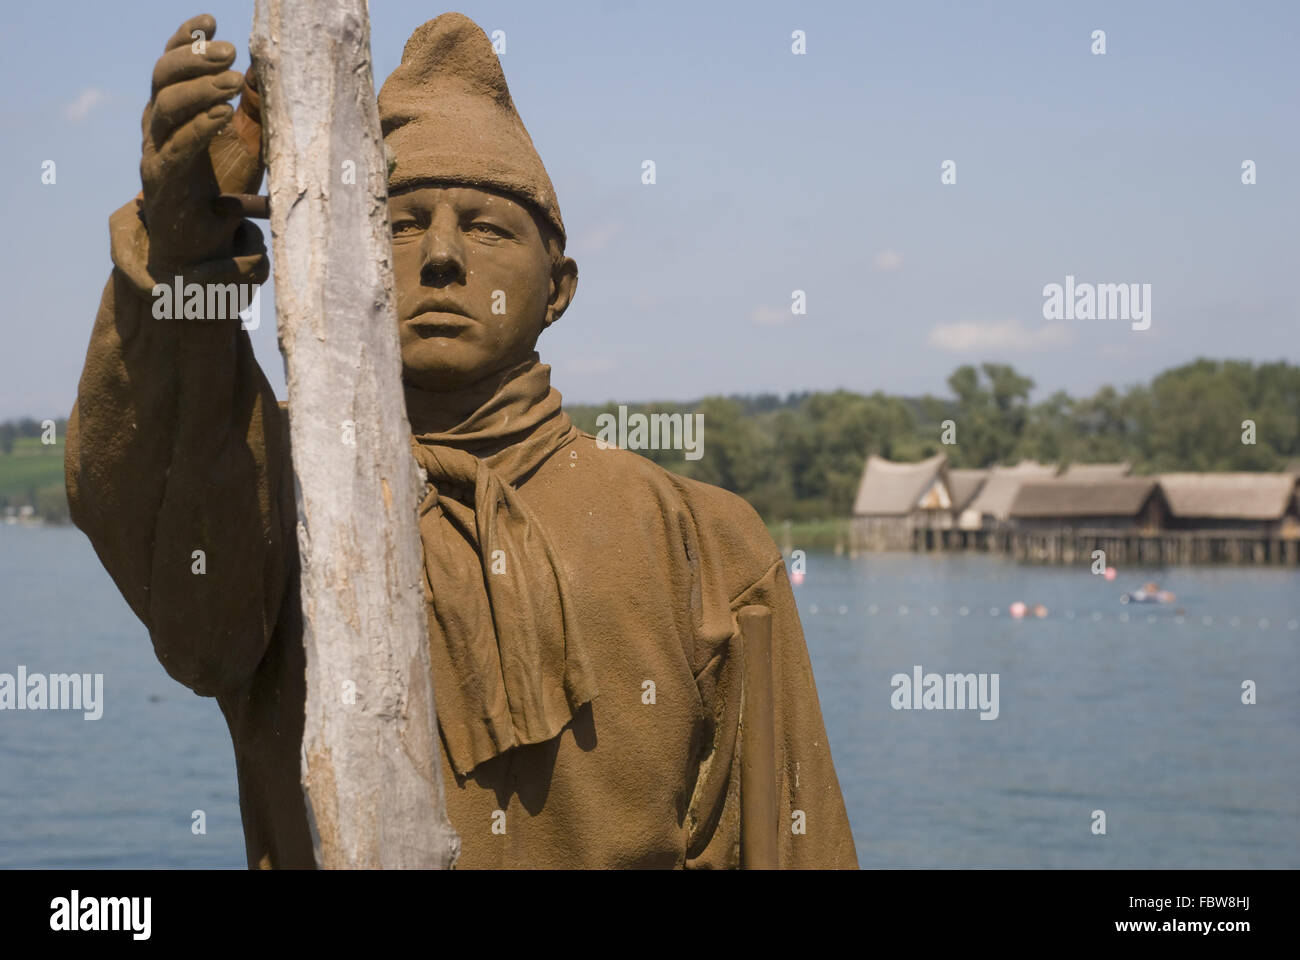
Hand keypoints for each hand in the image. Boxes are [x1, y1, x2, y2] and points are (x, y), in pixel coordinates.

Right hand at [140, 14, 265, 282]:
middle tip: (231, 53)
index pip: (170, 66)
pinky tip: (224, 114)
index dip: (186, 40)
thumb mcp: (244, 150)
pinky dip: (200, 127)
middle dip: (195, 58)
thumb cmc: (223, 200)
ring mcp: (156, 155)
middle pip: (161, 78)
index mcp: (171, 115)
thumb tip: (267, 77)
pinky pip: (177, 148)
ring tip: (234, 82)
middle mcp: (157, 129)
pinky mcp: (163, 184)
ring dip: (200, 88)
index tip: (211, 19)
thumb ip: (251, 115)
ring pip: (164, 107)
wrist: (200, 254)